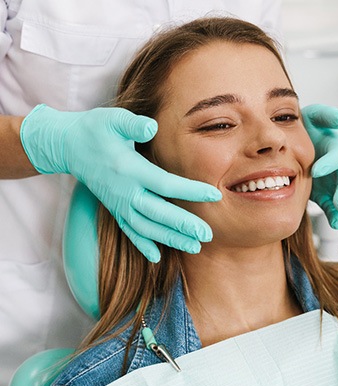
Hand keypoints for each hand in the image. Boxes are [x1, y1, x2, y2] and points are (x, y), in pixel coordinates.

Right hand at [20, 104, 221, 261]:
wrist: (68, 146)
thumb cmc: (96, 129)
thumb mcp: (113, 119)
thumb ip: (133, 125)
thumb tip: (152, 128)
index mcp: (130, 169)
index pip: (165, 183)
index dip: (191, 190)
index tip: (214, 195)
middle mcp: (125, 191)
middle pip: (158, 212)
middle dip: (183, 225)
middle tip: (207, 235)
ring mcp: (119, 203)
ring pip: (146, 227)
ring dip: (170, 239)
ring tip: (194, 247)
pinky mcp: (115, 209)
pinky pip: (129, 231)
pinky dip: (142, 245)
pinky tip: (157, 258)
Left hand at [302, 104, 337, 229]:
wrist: (292, 147)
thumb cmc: (306, 130)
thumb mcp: (314, 117)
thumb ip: (326, 116)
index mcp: (335, 148)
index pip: (337, 155)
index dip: (329, 162)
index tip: (317, 170)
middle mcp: (337, 166)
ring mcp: (332, 182)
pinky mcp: (326, 195)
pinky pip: (332, 206)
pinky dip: (334, 215)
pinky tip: (335, 223)